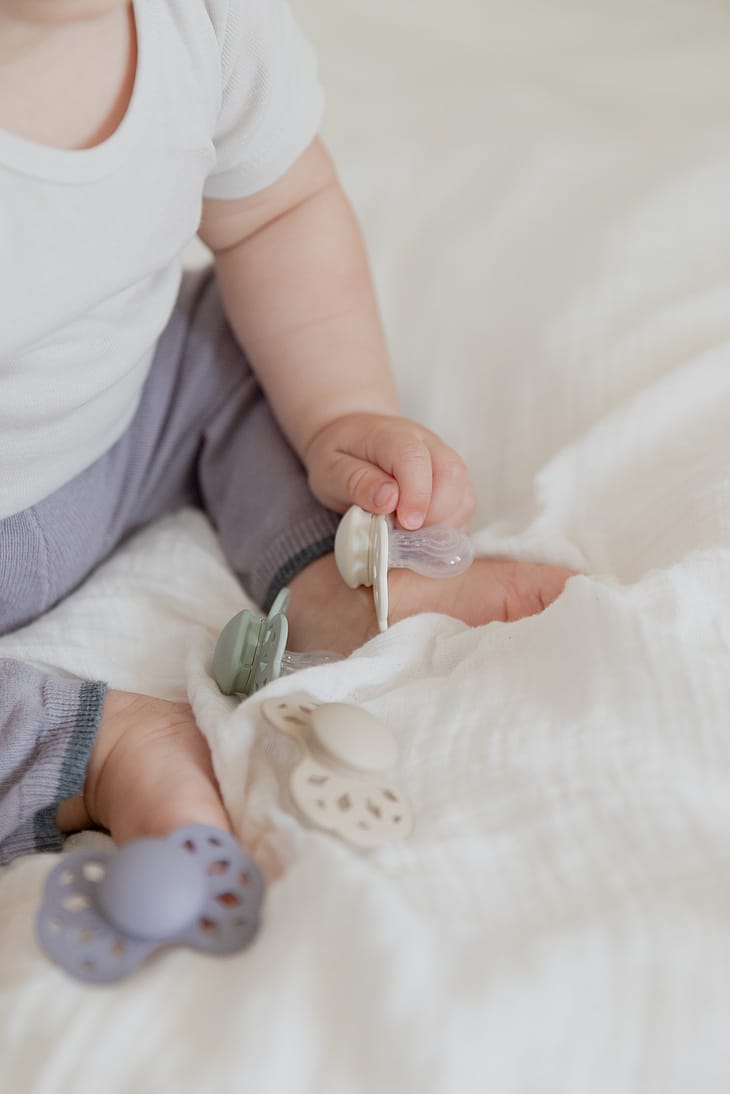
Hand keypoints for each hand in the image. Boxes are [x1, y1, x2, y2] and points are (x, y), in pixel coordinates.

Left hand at [303, 412, 476, 528]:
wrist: (355, 440)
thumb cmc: (341, 456)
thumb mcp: (331, 467)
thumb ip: (357, 481)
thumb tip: (388, 500)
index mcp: (394, 435)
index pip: (415, 458)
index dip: (416, 494)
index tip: (406, 524)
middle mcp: (428, 445)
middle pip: (451, 475)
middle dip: (434, 515)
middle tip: (405, 536)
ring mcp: (445, 464)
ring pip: (464, 495)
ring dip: (444, 527)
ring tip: (412, 541)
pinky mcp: (453, 485)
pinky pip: (464, 510)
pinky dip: (450, 531)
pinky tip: (425, 541)